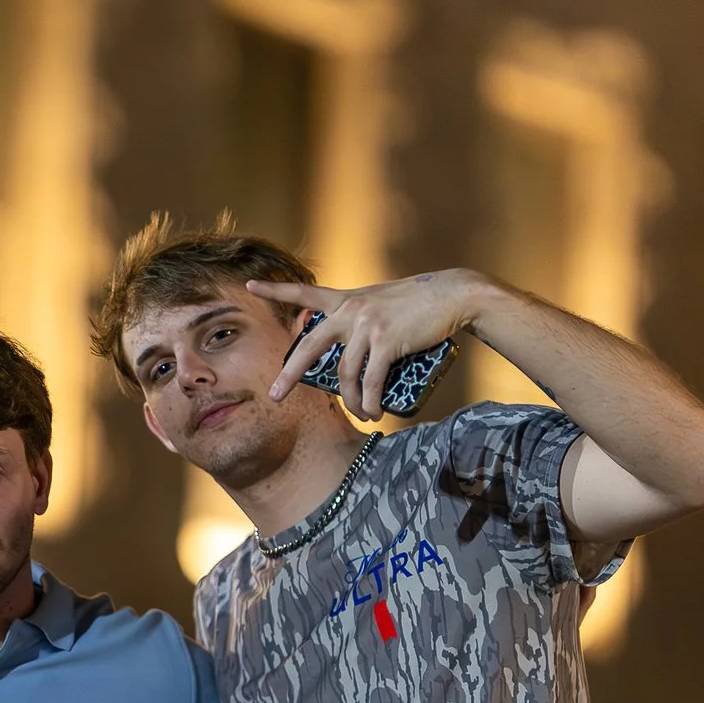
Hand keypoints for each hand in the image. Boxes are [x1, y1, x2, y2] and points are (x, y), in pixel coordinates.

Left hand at [256, 269, 493, 421]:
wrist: (453, 295)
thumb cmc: (419, 302)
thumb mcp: (380, 302)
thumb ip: (360, 317)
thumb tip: (350, 349)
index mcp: (346, 299)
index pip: (304, 293)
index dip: (275, 290)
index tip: (250, 287)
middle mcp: (351, 310)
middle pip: (309, 347)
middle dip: (290, 374)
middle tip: (275, 396)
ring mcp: (367, 325)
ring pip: (345, 373)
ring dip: (351, 401)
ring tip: (361, 414)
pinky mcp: (387, 341)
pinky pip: (370, 379)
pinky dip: (370, 399)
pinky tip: (373, 411)